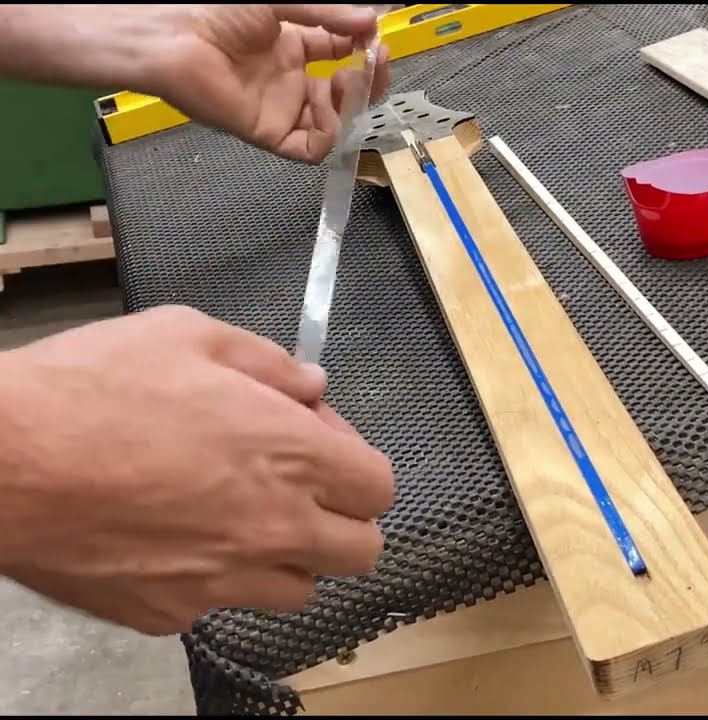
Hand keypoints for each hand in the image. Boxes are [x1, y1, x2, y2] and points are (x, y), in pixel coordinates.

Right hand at [0, 305, 394, 635]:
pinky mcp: (169, 613)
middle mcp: (271, 527)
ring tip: (239, 517)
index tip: (319, 443)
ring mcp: (221, 579)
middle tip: (299, 490)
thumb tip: (311, 384)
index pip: (378, 487)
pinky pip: (218, 607)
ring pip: (300, 591)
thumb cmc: (87, 389)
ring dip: (288, 557)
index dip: (355, 463)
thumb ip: (267, 363)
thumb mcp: (186, 335)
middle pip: (361, 552)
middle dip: (343, 519)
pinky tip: (173, 539)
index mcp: (289, 455)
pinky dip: (211, 580)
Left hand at [147, 4, 392, 163]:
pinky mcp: (271, 133)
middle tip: (375, 64)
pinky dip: (329, 135)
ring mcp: (282, 108)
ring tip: (348, 83)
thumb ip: (327, 15)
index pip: (338, 54)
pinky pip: (310, 149)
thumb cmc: (218, 13)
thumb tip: (371, 22)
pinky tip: (328, 110)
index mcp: (290, 47)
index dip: (362, 49)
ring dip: (352, 106)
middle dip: (368, 81)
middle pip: (344, 93)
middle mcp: (289, 80)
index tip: (376, 41)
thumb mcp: (281, 4)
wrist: (178, 40)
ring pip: (334, 123)